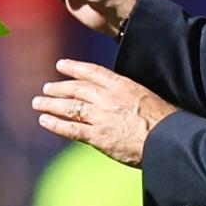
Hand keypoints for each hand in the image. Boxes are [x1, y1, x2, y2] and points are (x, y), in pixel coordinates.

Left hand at [33, 59, 176, 165]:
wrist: (167, 139)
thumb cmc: (165, 121)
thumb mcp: (147, 98)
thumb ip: (129, 97)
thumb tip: (122, 100)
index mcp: (122, 85)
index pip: (93, 72)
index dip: (75, 67)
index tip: (61, 65)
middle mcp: (107, 98)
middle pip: (77, 89)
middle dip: (59, 88)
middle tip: (46, 88)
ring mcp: (101, 116)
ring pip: (70, 107)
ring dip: (51, 104)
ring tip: (38, 103)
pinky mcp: (97, 136)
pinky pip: (71, 128)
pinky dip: (56, 124)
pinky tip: (44, 121)